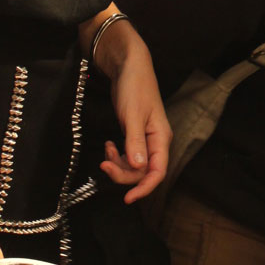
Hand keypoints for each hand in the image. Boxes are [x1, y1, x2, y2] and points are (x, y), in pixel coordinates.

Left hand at [96, 22, 171, 203]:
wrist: (129, 66)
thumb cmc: (134, 87)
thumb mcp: (133, 115)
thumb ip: (135, 142)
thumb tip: (140, 168)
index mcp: (161, 139)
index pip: (158, 172)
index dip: (144, 188)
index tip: (127, 198)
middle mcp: (155, 142)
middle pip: (144, 172)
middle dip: (124, 174)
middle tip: (104, 165)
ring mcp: (145, 139)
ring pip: (135, 165)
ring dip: (119, 165)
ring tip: (106, 152)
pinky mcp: (134, 134)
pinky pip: (129, 155)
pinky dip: (117, 155)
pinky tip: (108, 145)